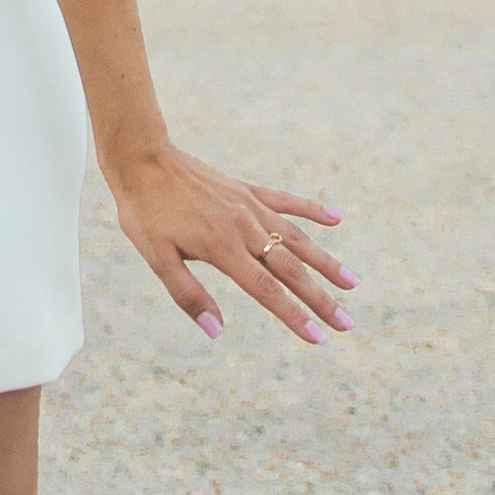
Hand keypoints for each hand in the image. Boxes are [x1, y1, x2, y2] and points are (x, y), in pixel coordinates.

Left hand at [109, 142, 353, 348]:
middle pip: (291, 269)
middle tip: (348, 325)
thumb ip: (188, 294)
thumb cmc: (145, 212)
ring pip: (297, 238)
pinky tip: (336, 218)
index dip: (295, 316)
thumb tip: (218, 332)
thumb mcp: (156, 258)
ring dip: (325, 262)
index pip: (268, 290)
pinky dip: (312, 210)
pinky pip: (286, 201)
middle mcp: (244, 226)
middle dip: (321, 299)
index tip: (320, 338)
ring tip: (352, 283)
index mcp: (223, 248)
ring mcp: (249, 206)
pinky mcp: (246, 189)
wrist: (141, 157)